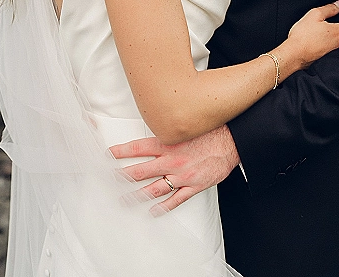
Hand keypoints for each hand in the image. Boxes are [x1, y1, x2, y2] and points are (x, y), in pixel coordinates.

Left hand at [110, 124, 238, 213]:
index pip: (138, 148)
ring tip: (124, 200)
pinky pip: (175, 200)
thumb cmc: (209, 132)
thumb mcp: (184, 127)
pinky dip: (163, 207)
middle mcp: (172, 160)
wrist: (230, 141)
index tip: (108, 155)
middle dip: (123, 177)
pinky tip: (152, 211)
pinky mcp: (193, 186)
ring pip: (154, 189)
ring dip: (137, 195)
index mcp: (168, 143)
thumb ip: (168, 132)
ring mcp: (182, 175)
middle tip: (110, 181)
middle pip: (141, 171)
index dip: (121, 152)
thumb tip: (154, 128)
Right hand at [286, 0, 338, 67]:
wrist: (294, 54)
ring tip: (331, 28)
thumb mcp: (315, 15)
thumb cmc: (303, 35)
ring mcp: (333, 51)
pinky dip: (330, 41)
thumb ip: (329, 8)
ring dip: (337, 34)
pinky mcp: (326, 56)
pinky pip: (332, 46)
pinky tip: (322, 38)